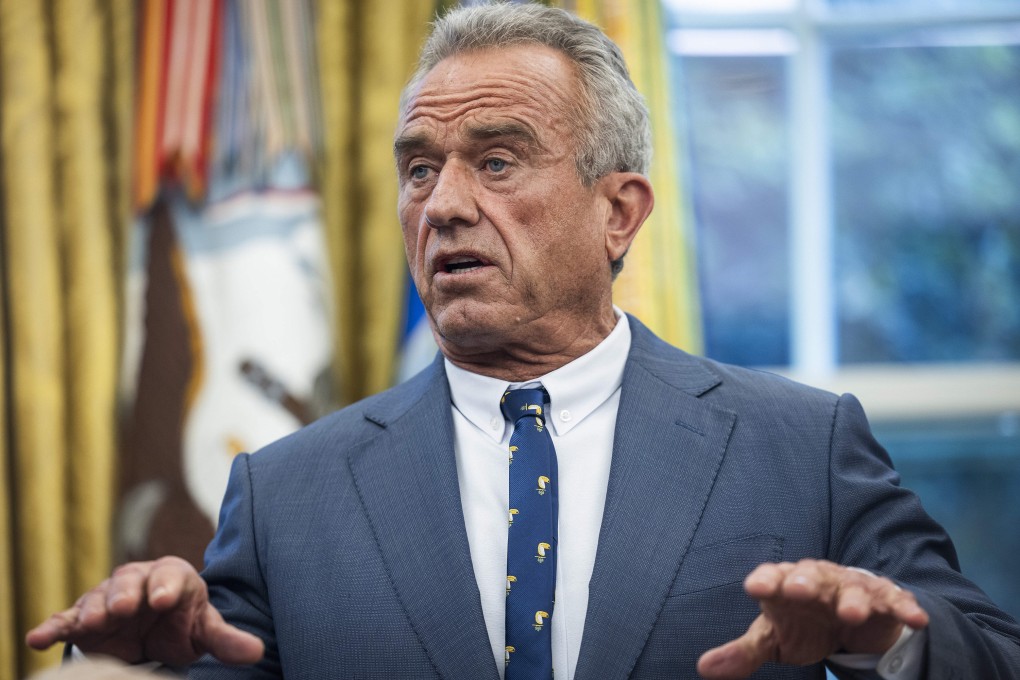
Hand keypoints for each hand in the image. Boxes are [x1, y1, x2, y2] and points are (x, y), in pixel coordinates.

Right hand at [25, 557, 263, 666]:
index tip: (163, 600)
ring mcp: (108, 600)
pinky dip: (52, 627)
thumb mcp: (204, 630)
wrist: (154, 629)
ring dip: (92, 609)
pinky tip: (37, 638)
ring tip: (91, 622)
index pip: (170, 575)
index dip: (166, 586)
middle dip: (125, 594)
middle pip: (129, 581)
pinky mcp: (83, 621)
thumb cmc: (183, 622)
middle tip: (123, 608)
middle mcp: (137, 582)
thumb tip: (257, 652)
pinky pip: (66, 620)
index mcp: (172, 578)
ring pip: (97, 598)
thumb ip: (225, 639)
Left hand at [697, 559, 928, 678]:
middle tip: (797, 589)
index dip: (764, 581)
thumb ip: (742, 653)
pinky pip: (894, 600)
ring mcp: (851, 587)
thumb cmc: (801, 622)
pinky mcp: (883, 599)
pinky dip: (904, 607)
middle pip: (809, 576)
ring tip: (852, 614)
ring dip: (853, 599)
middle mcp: (816, 579)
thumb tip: (703, 669)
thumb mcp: (772, 639)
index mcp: (783, 584)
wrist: (845, 613)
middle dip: (804, 581)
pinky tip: (915, 618)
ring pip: (852, 588)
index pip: (770, 577)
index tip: (755, 588)